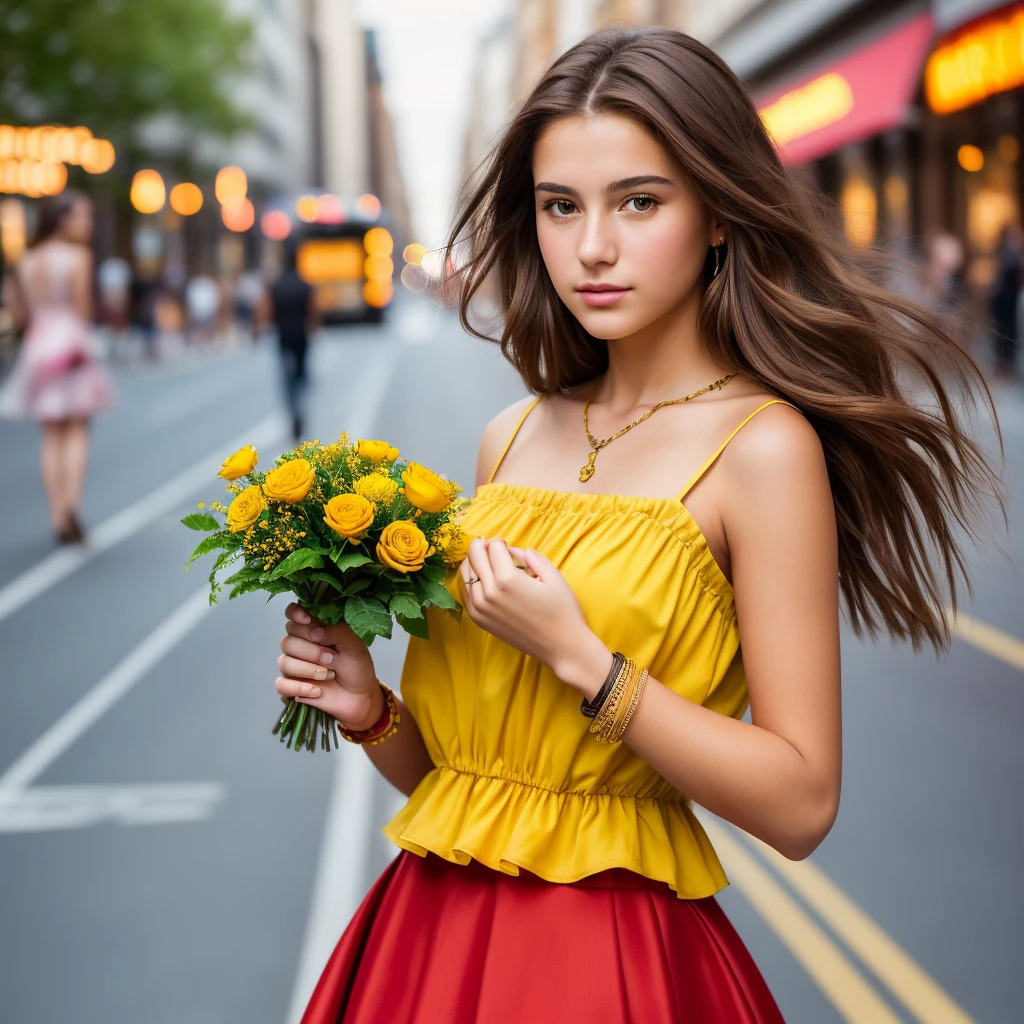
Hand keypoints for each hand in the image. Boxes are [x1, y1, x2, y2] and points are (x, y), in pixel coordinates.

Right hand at [275, 603, 382, 729]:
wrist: (360, 696)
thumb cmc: (357, 666)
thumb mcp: (354, 645)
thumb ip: (337, 631)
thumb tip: (316, 631)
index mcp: (313, 629)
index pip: (292, 614)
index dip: (295, 614)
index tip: (308, 620)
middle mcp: (299, 644)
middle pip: (287, 640)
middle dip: (310, 650)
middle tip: (332, 658)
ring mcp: (293, 666)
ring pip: (284, 662)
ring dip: (308, 669)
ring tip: (330, 674)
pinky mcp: (291, 686)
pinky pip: (281, 684)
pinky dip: (298, 688)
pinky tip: (317, 691)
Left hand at [459, 538, 611, 695]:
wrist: (561, 646)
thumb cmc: (562, 611)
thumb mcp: (553, 577)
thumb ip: (532, 557)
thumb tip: (512, 549)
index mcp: (508, 579)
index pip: (492, 547)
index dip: (499, 542)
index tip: (506, 545)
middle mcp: (489, 592)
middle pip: (474, 556)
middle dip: (482, 547)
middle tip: (493, 548)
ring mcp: (481, 608)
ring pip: (466, 572)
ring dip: (474, 562)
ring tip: (487, 562)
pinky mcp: (479, 619)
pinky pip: (466, 591)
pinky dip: (471, 580)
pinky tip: (483, 580)